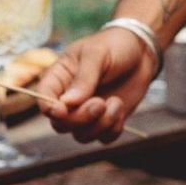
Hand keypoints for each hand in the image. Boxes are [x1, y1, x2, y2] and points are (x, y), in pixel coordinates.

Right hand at [37, 27, 157, 143]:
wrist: (141, 51)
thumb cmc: (113, 45)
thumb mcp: (96, 54)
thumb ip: (83, 78)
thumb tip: (68, 103)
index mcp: (58, 80)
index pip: (44, 100)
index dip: (50, 109)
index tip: (63, 110)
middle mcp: (68, 101)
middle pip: (61, 125)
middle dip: (80, 119)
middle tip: (100, 103)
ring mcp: (86, 113)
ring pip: (81, 136)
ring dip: (100, 125)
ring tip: (116, 103)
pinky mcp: (104, 121)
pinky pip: (102, 138)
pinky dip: (112, 129)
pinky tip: (120, 109)